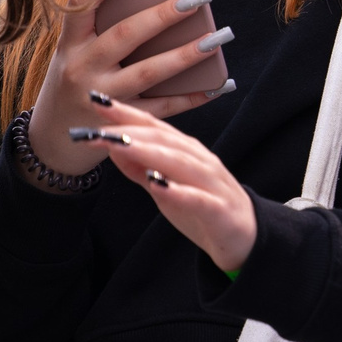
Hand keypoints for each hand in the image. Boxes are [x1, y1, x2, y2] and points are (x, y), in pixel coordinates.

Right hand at [23, 0, 230, 178]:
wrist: (50, 139)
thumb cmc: (70, 82)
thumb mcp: (72, 53)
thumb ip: (99, 29)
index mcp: (70, 44)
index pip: (81, 6)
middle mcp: (83, 68)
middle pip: (125, 35)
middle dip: (163, 15)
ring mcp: (103, 98)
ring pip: (149, 72)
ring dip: (186, 55)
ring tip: (215, 39)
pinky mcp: (122, 124)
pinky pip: (162, 106)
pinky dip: (191, 96)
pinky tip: (216, 84)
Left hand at [88, 97, 258, 272]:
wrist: (245, 240)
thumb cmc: (202, 209)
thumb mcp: (164, 188)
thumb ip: (140, 168)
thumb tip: (111, 146)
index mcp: (186, 151)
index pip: (153, 126)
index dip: (125, 113)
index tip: (95, 101)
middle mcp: (199, 160)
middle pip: (163, 139)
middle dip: (128, 130)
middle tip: (96, 128)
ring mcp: (211, 183)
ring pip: (178, 162)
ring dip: (148, 151)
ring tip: (119, 145)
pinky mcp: (219, 210)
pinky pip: (197, 198)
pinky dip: (178, 190)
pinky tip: (157, 184)